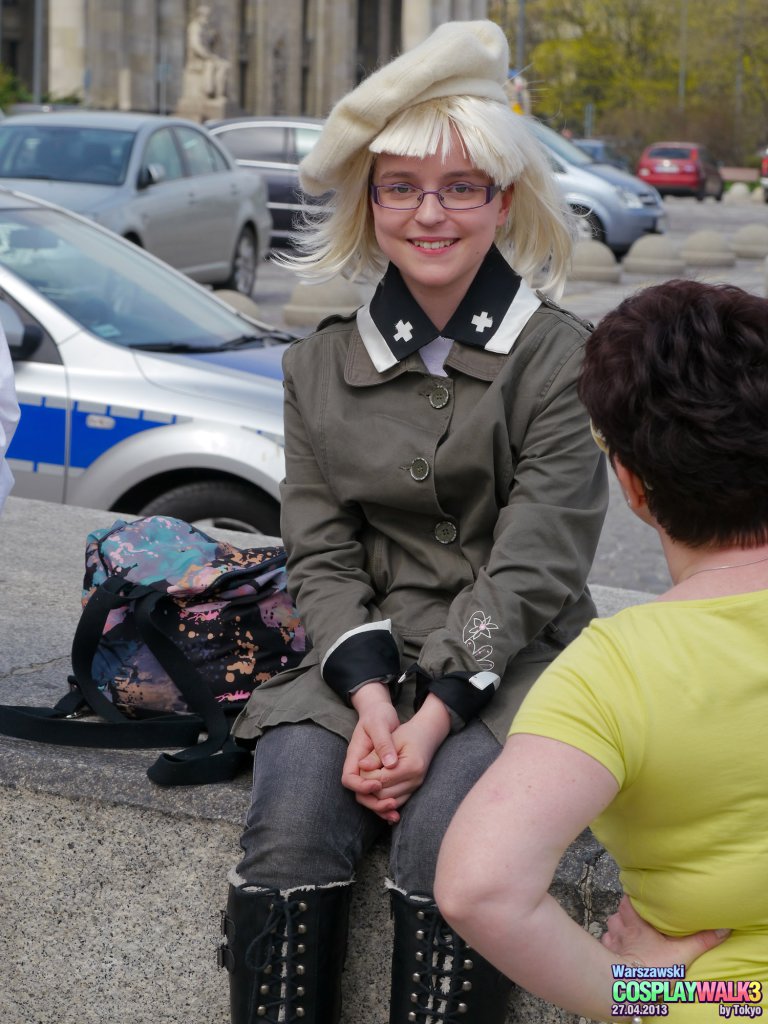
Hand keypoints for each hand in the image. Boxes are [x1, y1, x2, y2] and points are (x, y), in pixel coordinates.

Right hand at [342, 683, 400, 820]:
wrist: (381, 712)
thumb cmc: (378, 715)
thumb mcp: (380, 724)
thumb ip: (383, 743)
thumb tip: (390, 764)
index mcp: (355, 755)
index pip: (349, 779)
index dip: (362, 785)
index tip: (378, 784)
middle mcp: (359, 767)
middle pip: (358, 793)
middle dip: (373, 803)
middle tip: (391, 805)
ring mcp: (368, 773)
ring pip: (369, 797)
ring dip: (381, 808)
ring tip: (395, 814)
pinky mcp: (379, 775)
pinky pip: (379, 794)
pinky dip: (387, 804)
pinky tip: (398, 811)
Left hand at [356, 694, 451, 823]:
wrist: (427, 735)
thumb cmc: (408, 734)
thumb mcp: (391, 738)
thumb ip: (376, 754)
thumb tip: (361, 766)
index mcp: (411, 766)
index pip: (381, 780)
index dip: (367, 775)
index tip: (362, 765)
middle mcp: (415, 780)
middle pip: (383, 795)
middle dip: (369, 785)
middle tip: (364, 771)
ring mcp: (415, 787)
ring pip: (387, 801)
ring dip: (375, 793)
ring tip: (370, 777)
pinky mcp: (413, 790)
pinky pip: (395, 801)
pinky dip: (383, 798)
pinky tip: (376, 786)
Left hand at [601, 896, 729, 969]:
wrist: (628, 988)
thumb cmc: (654, 967)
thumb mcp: (682, 953)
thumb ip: (702, 941)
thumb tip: (724, 929)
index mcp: (636, 924)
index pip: (627, 902)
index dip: (632, 900)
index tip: (639, 900)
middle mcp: (621, 930)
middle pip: (617, 915)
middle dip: (624, 917)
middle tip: (635, 921)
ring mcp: (612, 944)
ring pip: (610, 930)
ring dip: (616, 931)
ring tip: (626, 935)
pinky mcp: (605, 959)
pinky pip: (606, 947)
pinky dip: (610, 946)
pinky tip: (618, 951)